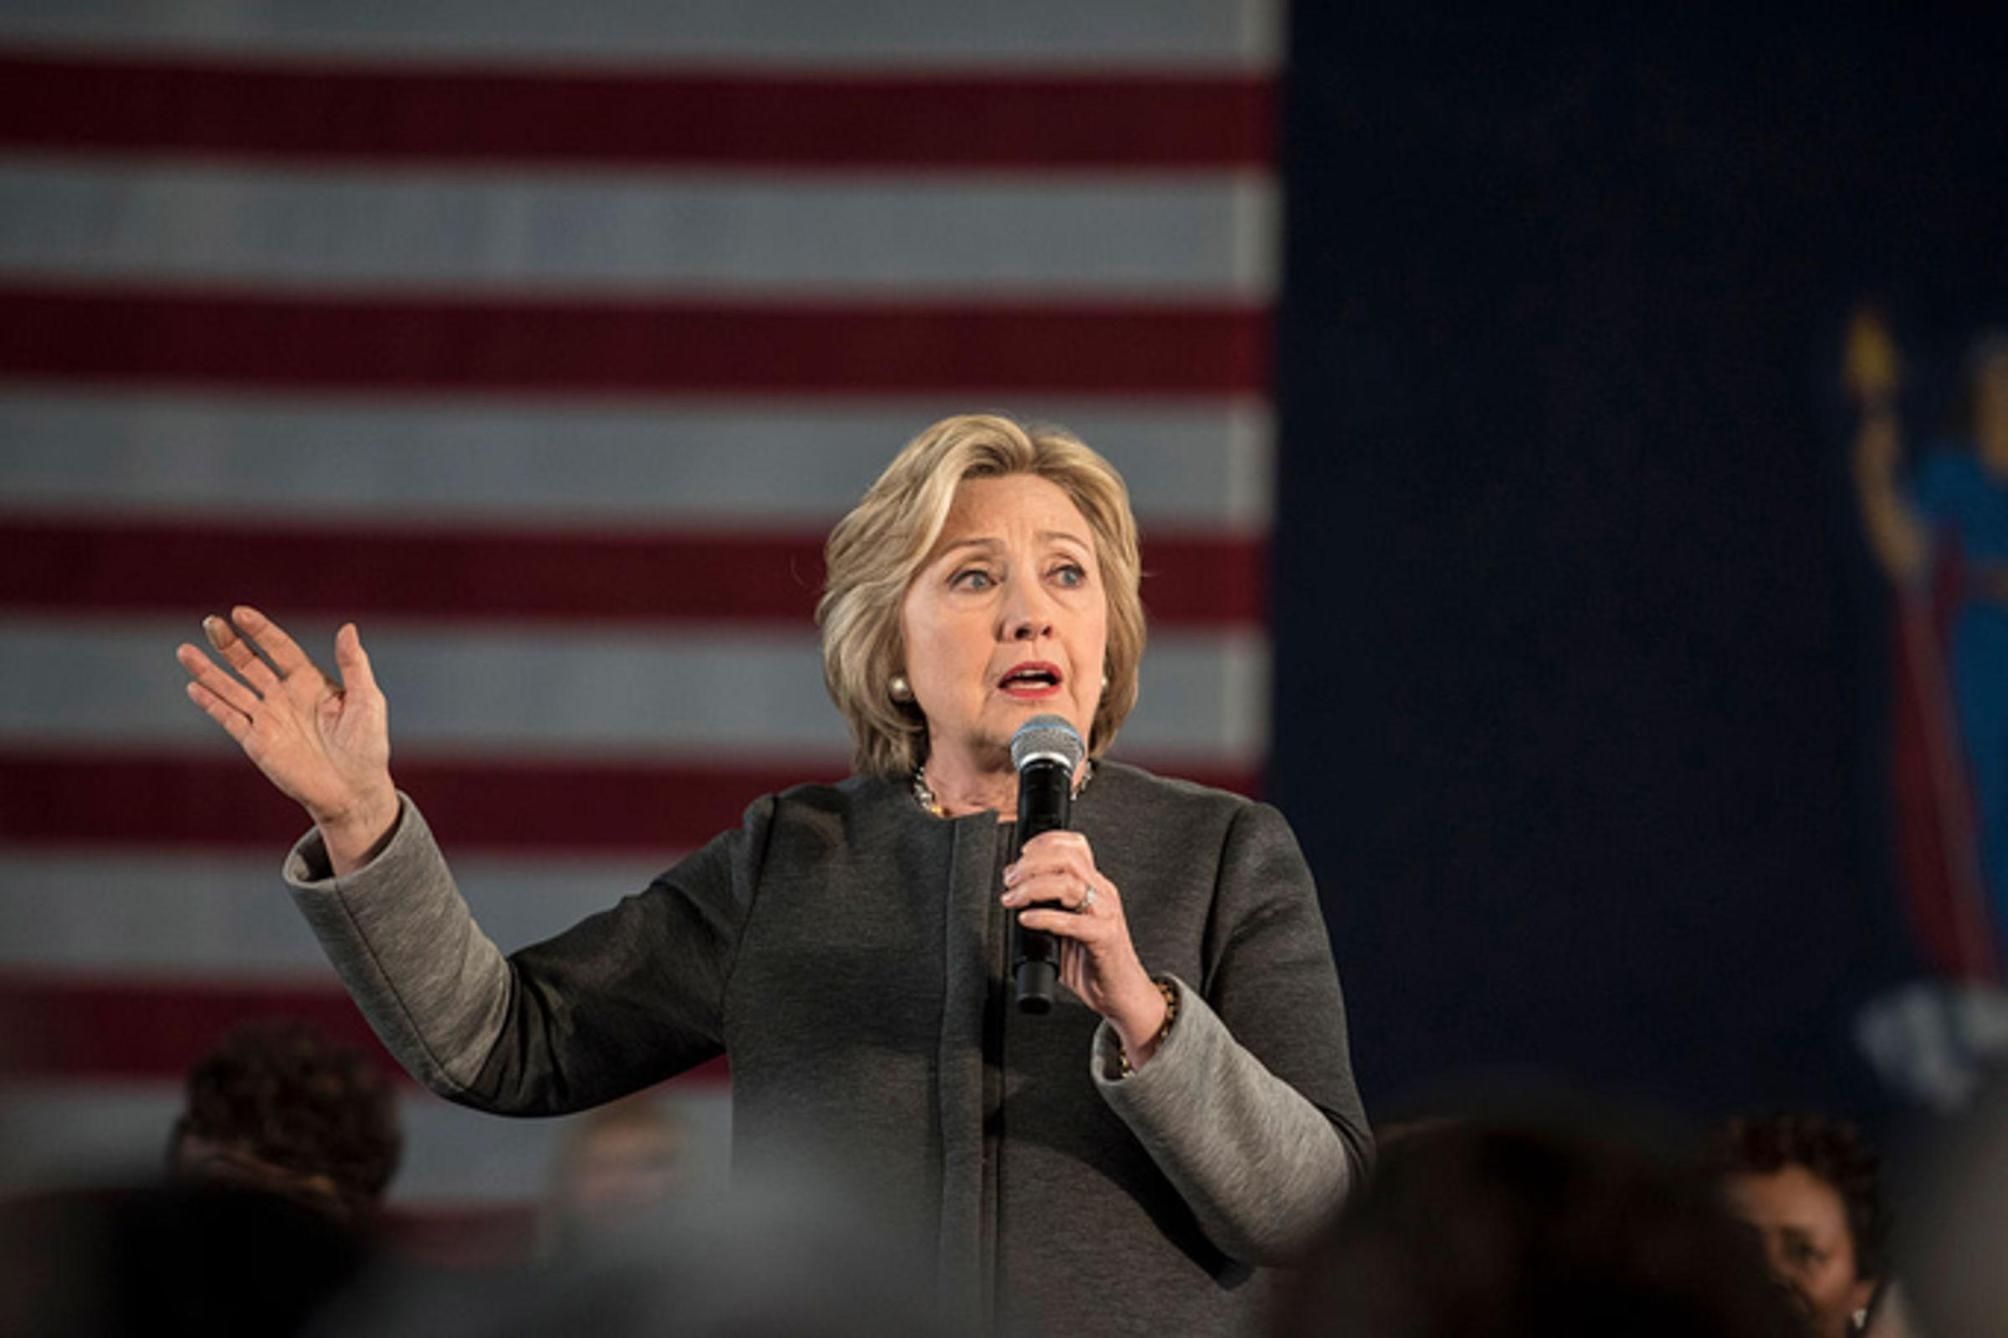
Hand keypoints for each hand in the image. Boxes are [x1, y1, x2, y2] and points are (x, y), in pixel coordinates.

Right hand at [175, 606, 397, 871]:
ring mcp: (268, 719)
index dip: (261, 631)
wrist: (354, 791)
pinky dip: (211, 704)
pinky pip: (229, 719)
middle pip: (249, 663)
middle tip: (210, 623)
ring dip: (208, 671)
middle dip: (229, 644)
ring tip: (185, 651)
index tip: (240, 613)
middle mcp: (284, 696)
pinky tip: (194, 688)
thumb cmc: (367, 745)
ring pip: (231, 688)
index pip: (279, 648)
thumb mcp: (367, 700)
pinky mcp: (257, 743)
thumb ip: (354, 664)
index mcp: (310, 681)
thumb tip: (347, 627)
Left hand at [1003, 831, 1169, 1065]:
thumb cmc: (1094, 962)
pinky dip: (1045, 917)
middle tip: (1010, 880)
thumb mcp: (1066, 926)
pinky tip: (1027, 920)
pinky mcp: (1105, 938)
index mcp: (1095, 885)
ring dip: (1033, 887)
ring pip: (1069, 884)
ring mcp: (1106, 914)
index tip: (1020, 855)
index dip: (1045, 842)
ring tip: (1013, 899)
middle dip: (1032, 863)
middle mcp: (1102, 893)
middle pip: (1068, 857)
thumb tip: (1013, 896)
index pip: (1075, 845)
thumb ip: (1047, 908)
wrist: (1122, 994)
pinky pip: (1074, 921)